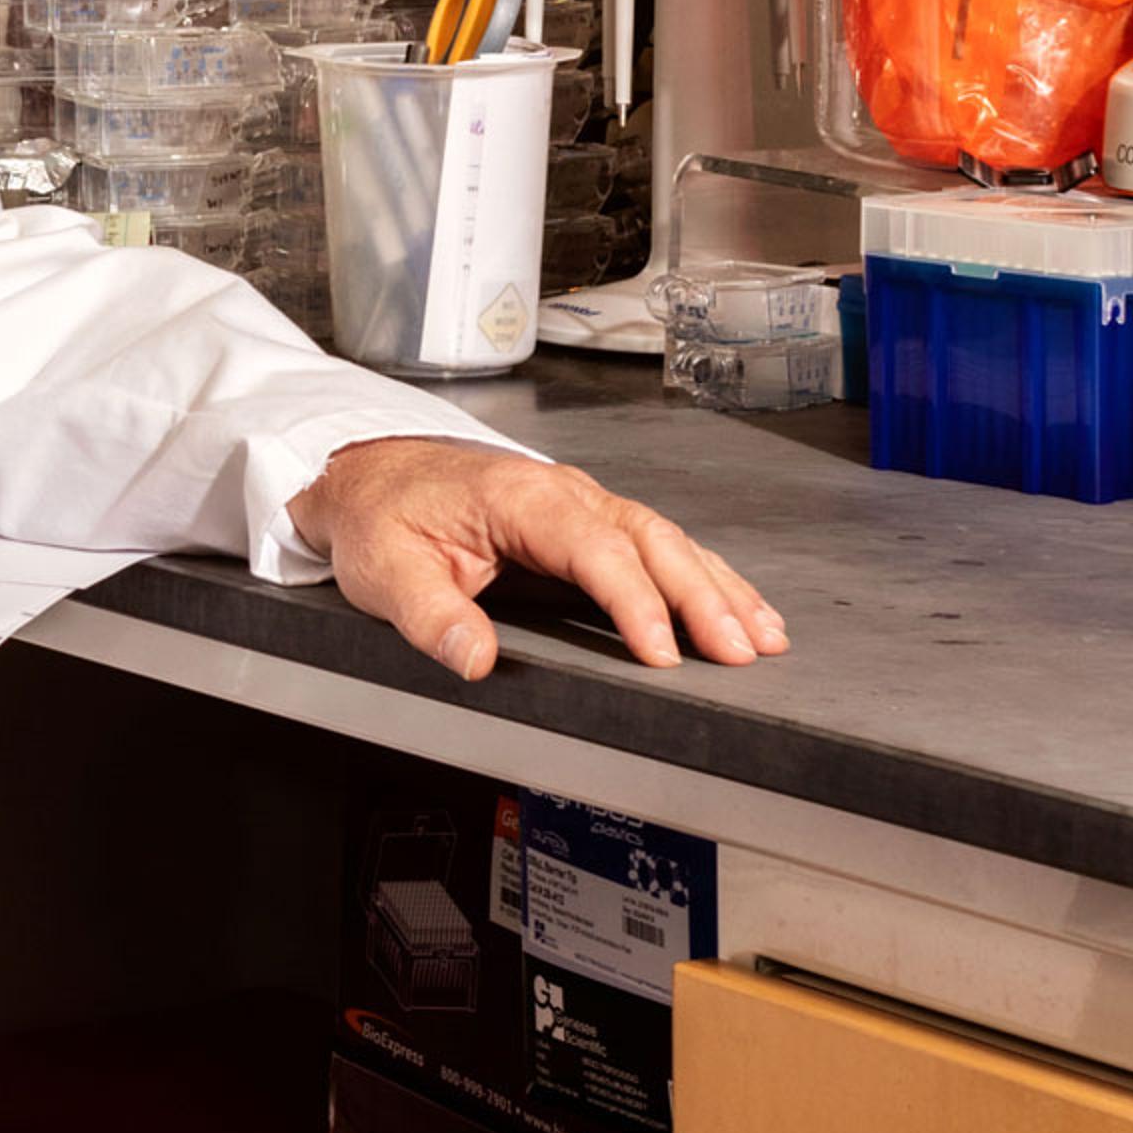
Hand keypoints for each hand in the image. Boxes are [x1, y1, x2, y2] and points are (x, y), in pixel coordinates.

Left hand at [289, 436, 785, 686]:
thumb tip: (474, 659)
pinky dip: (703, 576)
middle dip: (702, 597)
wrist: (369, 473)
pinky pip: (657, 545)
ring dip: (718, 587)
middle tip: (741, 652)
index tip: (660, 652)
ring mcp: (582, 503)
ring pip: (667, 540)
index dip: (633, 601)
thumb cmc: (382, 515)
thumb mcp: (384, 569)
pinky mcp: (588, 521)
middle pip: (650, 540)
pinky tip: (737, 607)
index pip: (594, 548)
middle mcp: (563, 492)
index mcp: (519, 496)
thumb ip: (429, 614)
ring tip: (762, 637)